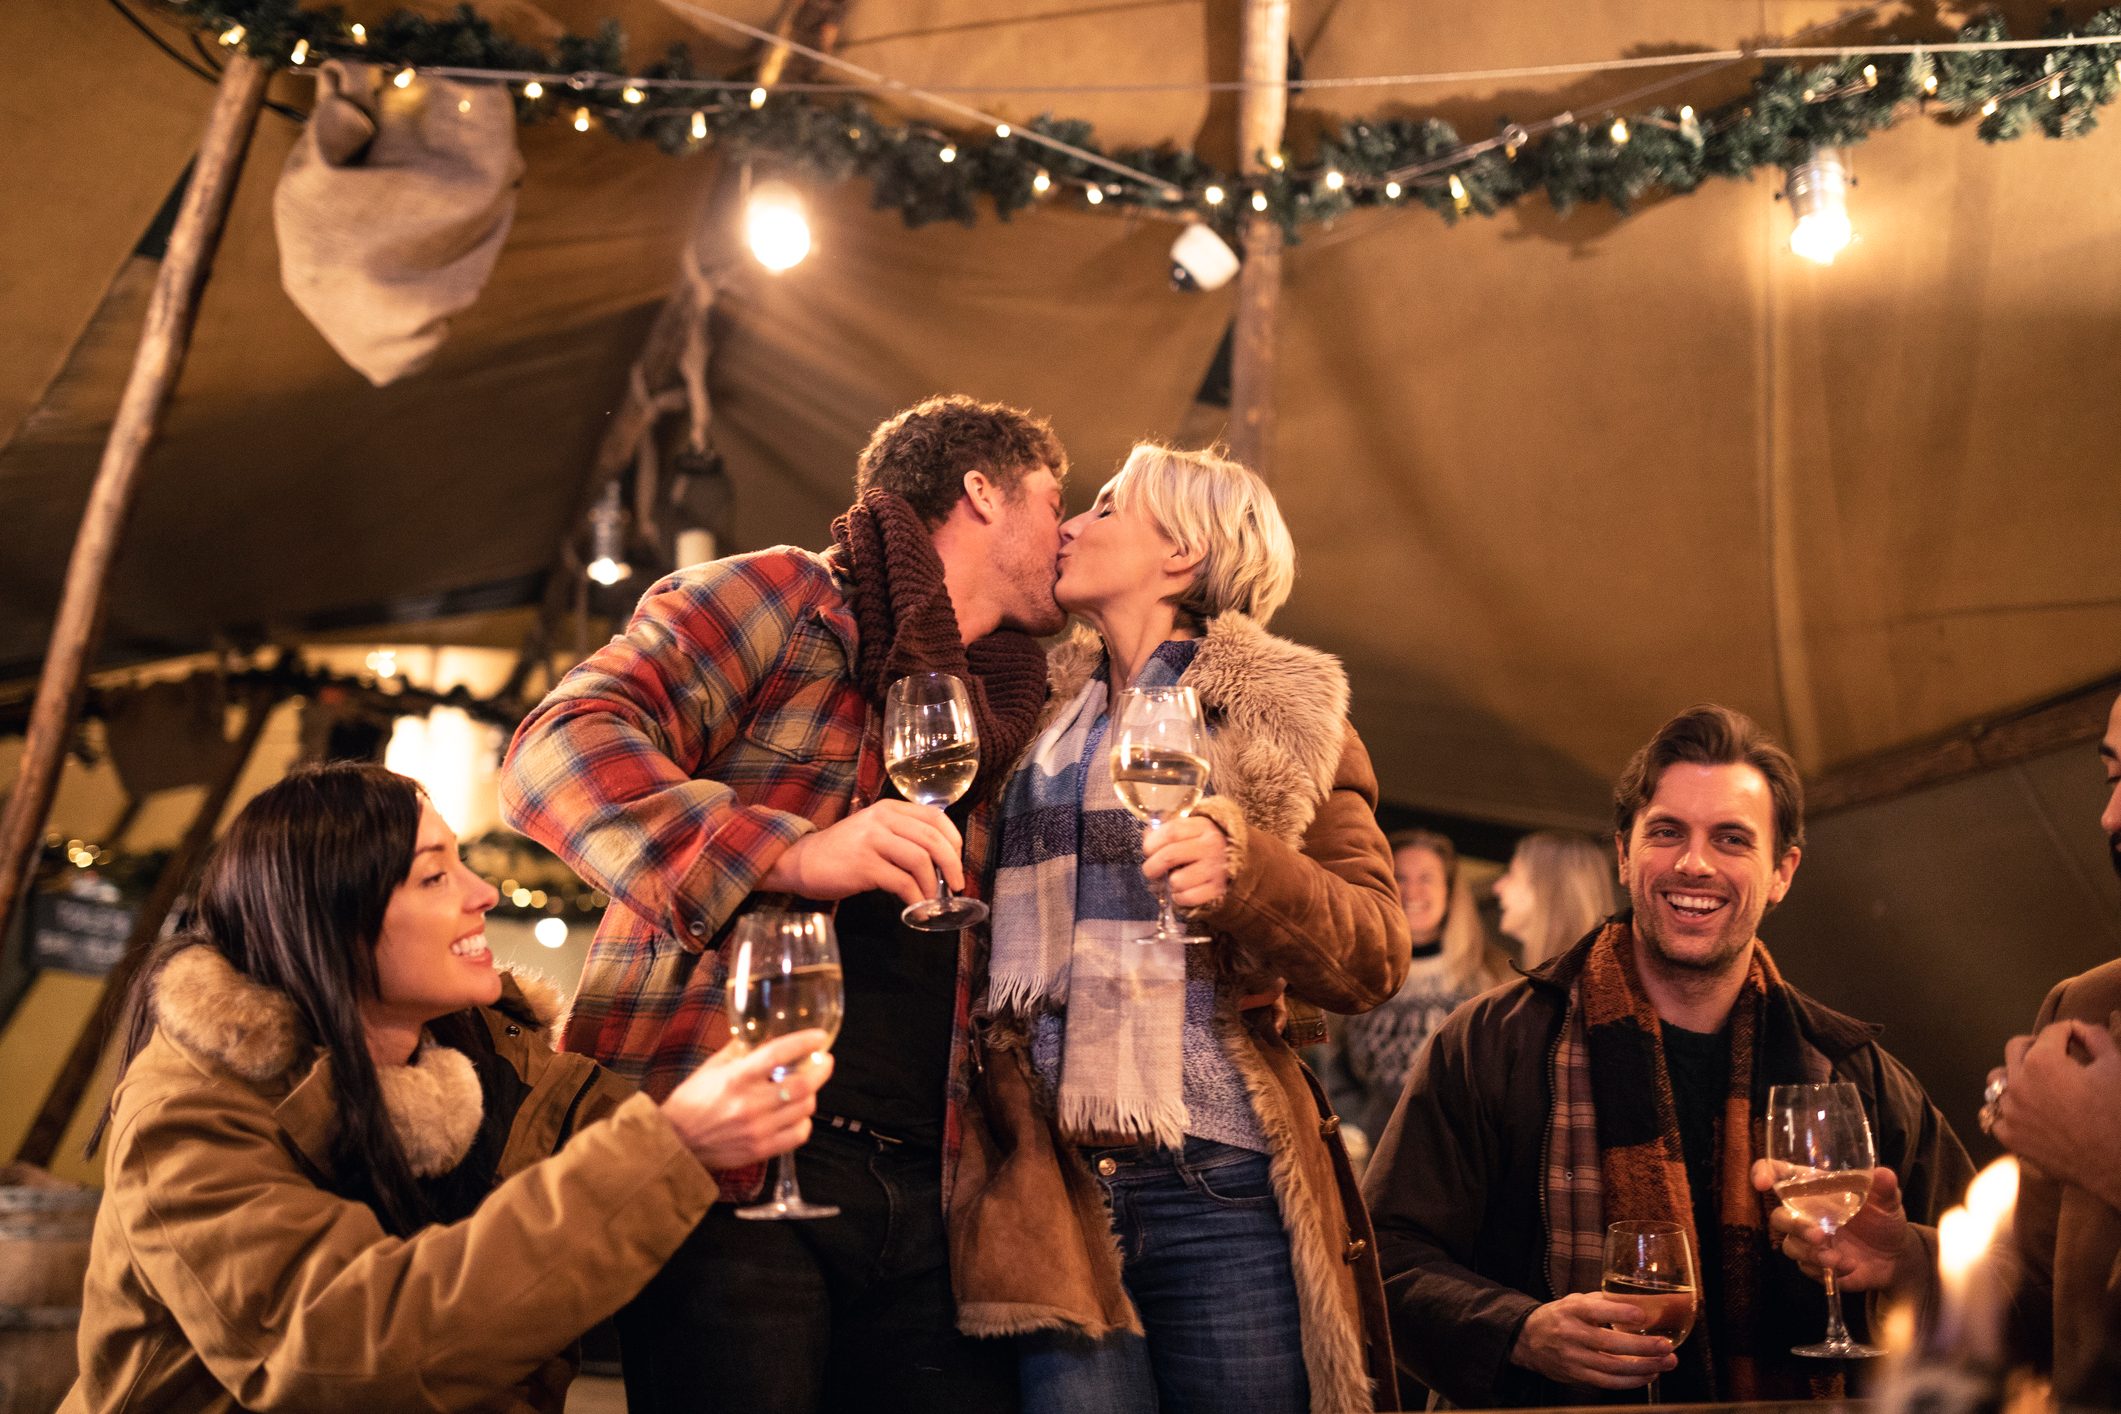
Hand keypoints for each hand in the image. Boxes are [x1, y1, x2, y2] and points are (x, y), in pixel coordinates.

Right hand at [659, 1030, 832, 1169]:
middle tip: (824, 1061)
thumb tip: (764, 1033)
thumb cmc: (691, 1102)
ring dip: (811, 1094)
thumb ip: (739, 1050)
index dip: (803, 1043)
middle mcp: (750, 1104)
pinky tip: (796, 1114)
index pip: (778, 1054)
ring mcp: (758, 1130)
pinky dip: (804, 1122)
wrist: (675, 1143)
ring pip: (804, 1109)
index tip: (819, 1037)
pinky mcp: (761, 1150)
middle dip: (821, 1070)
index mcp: (736, 1078)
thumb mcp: (711, 1068)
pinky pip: (798, 1135)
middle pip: (802, 1084)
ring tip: (806, 1087)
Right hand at [758, 799, 963, 905]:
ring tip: (932, 900)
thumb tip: (940, 860)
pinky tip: (915, 907)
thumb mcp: (874, 832)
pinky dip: (915, 898)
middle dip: (952, 865)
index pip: (935, 817)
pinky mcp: (864, 865)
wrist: (800, 861)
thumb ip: (902, 836)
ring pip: (920, 860)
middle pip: (933, 839)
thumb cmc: (842, 852)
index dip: (954, 841)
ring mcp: (872, 841)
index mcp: (889, 809)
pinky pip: (901, 882)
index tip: (957, 862)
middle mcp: (882, 819)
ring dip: (933, 885)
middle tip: (956, 885)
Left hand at [1142, 815, 1229, 909]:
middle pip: (1170, 855)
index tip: (1147, 850)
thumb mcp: (1189, 831)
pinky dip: (1179, 897)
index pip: (1171, 832)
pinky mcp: (1218, 889)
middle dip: (1152, 866)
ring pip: (1177, 880)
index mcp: (1203, 826)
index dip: (1152, 842)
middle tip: (1150, 871)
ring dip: (1169, 884)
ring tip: (1174, 879)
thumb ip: (1166, 832)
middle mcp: (1211, 845)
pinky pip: (1187, 897)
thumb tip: (1147, 839)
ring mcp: (1216, 868)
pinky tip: (1182, 890)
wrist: (1236, 862)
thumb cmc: (1203, 845)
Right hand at [1509, 1291, 1677, 1389]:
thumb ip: (1604, 1301)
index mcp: (1572, 1310)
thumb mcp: (1575, 1300)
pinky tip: (1649, 1374)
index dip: (1621, 1313)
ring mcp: (1574, 1358)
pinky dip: (1632, 1381)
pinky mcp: (1577, 1376)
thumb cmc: (1558, 1317)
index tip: (1643, 1315)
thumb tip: (1639, 1302)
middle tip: (1666, 1346)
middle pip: (1610, 1344)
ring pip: (1613, 1368)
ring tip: (1666, 1362)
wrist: (1527, 1340)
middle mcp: (1572, 1334)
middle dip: (1643, 1347)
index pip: (1597, 1310)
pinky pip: (1609, 1382)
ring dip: (1644, 1367)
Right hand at [1751, 1160, 1920, 1291]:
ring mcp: (1807, 1240)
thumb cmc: (1884, 1219)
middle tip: (1819, 1235)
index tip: (1763, 1183)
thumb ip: (1884, 1188)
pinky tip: (1847, 1266)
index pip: (1780, 1174)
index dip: (1764, 1173)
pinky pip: (1806, 1267)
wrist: (1896, 1258)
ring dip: (1809, 1253)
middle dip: (1794, 1226)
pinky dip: (1824, 1269)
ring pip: (1789, 1245)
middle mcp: (1805, 1212)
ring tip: (1835, 1258)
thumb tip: (1884, 1174)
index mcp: (1815, 1188)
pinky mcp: (1814, 1264)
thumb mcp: (1888, 1201)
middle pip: (1779, 1216)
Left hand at [1990, 1018, 2120, 1206]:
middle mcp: (2017, 1082)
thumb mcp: (2115, 1066)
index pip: (2051, 1032)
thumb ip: (2095, 1037)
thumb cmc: (2119, 1113)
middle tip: (2056, 1054)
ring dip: (2015, 1076)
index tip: (2080, 1040)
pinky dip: (2009, 1110)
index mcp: (2042, 1061)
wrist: (2117, 1164)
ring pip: (1997, 1082)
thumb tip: (2079, 1028)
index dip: (2069, 1032)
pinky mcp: (2009, 1137)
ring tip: (2036, 1083)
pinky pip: (1996, 1115)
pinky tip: (2027, 1112)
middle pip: (2015, 1049)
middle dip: (2036, 1046)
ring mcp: (2009, 1111)